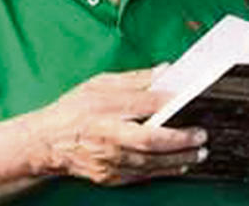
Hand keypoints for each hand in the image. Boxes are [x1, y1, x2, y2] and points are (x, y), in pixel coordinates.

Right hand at [31, 67, 207, 184]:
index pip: (140, 105)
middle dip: (179, 140)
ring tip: (199, 153)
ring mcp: (108, 160)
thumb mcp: (99, 84)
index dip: (165, 102)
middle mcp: (107, 137)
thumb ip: (134, 79)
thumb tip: (164, 71)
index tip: (186, 97)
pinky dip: (163, 171)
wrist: (47, 142)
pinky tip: (180, 165)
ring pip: (150, 163)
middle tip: (201, 135)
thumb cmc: (74, 110)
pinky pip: (142, 176)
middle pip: (148, 141)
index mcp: (103, 109)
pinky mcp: (109, 176)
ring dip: (179, 159)